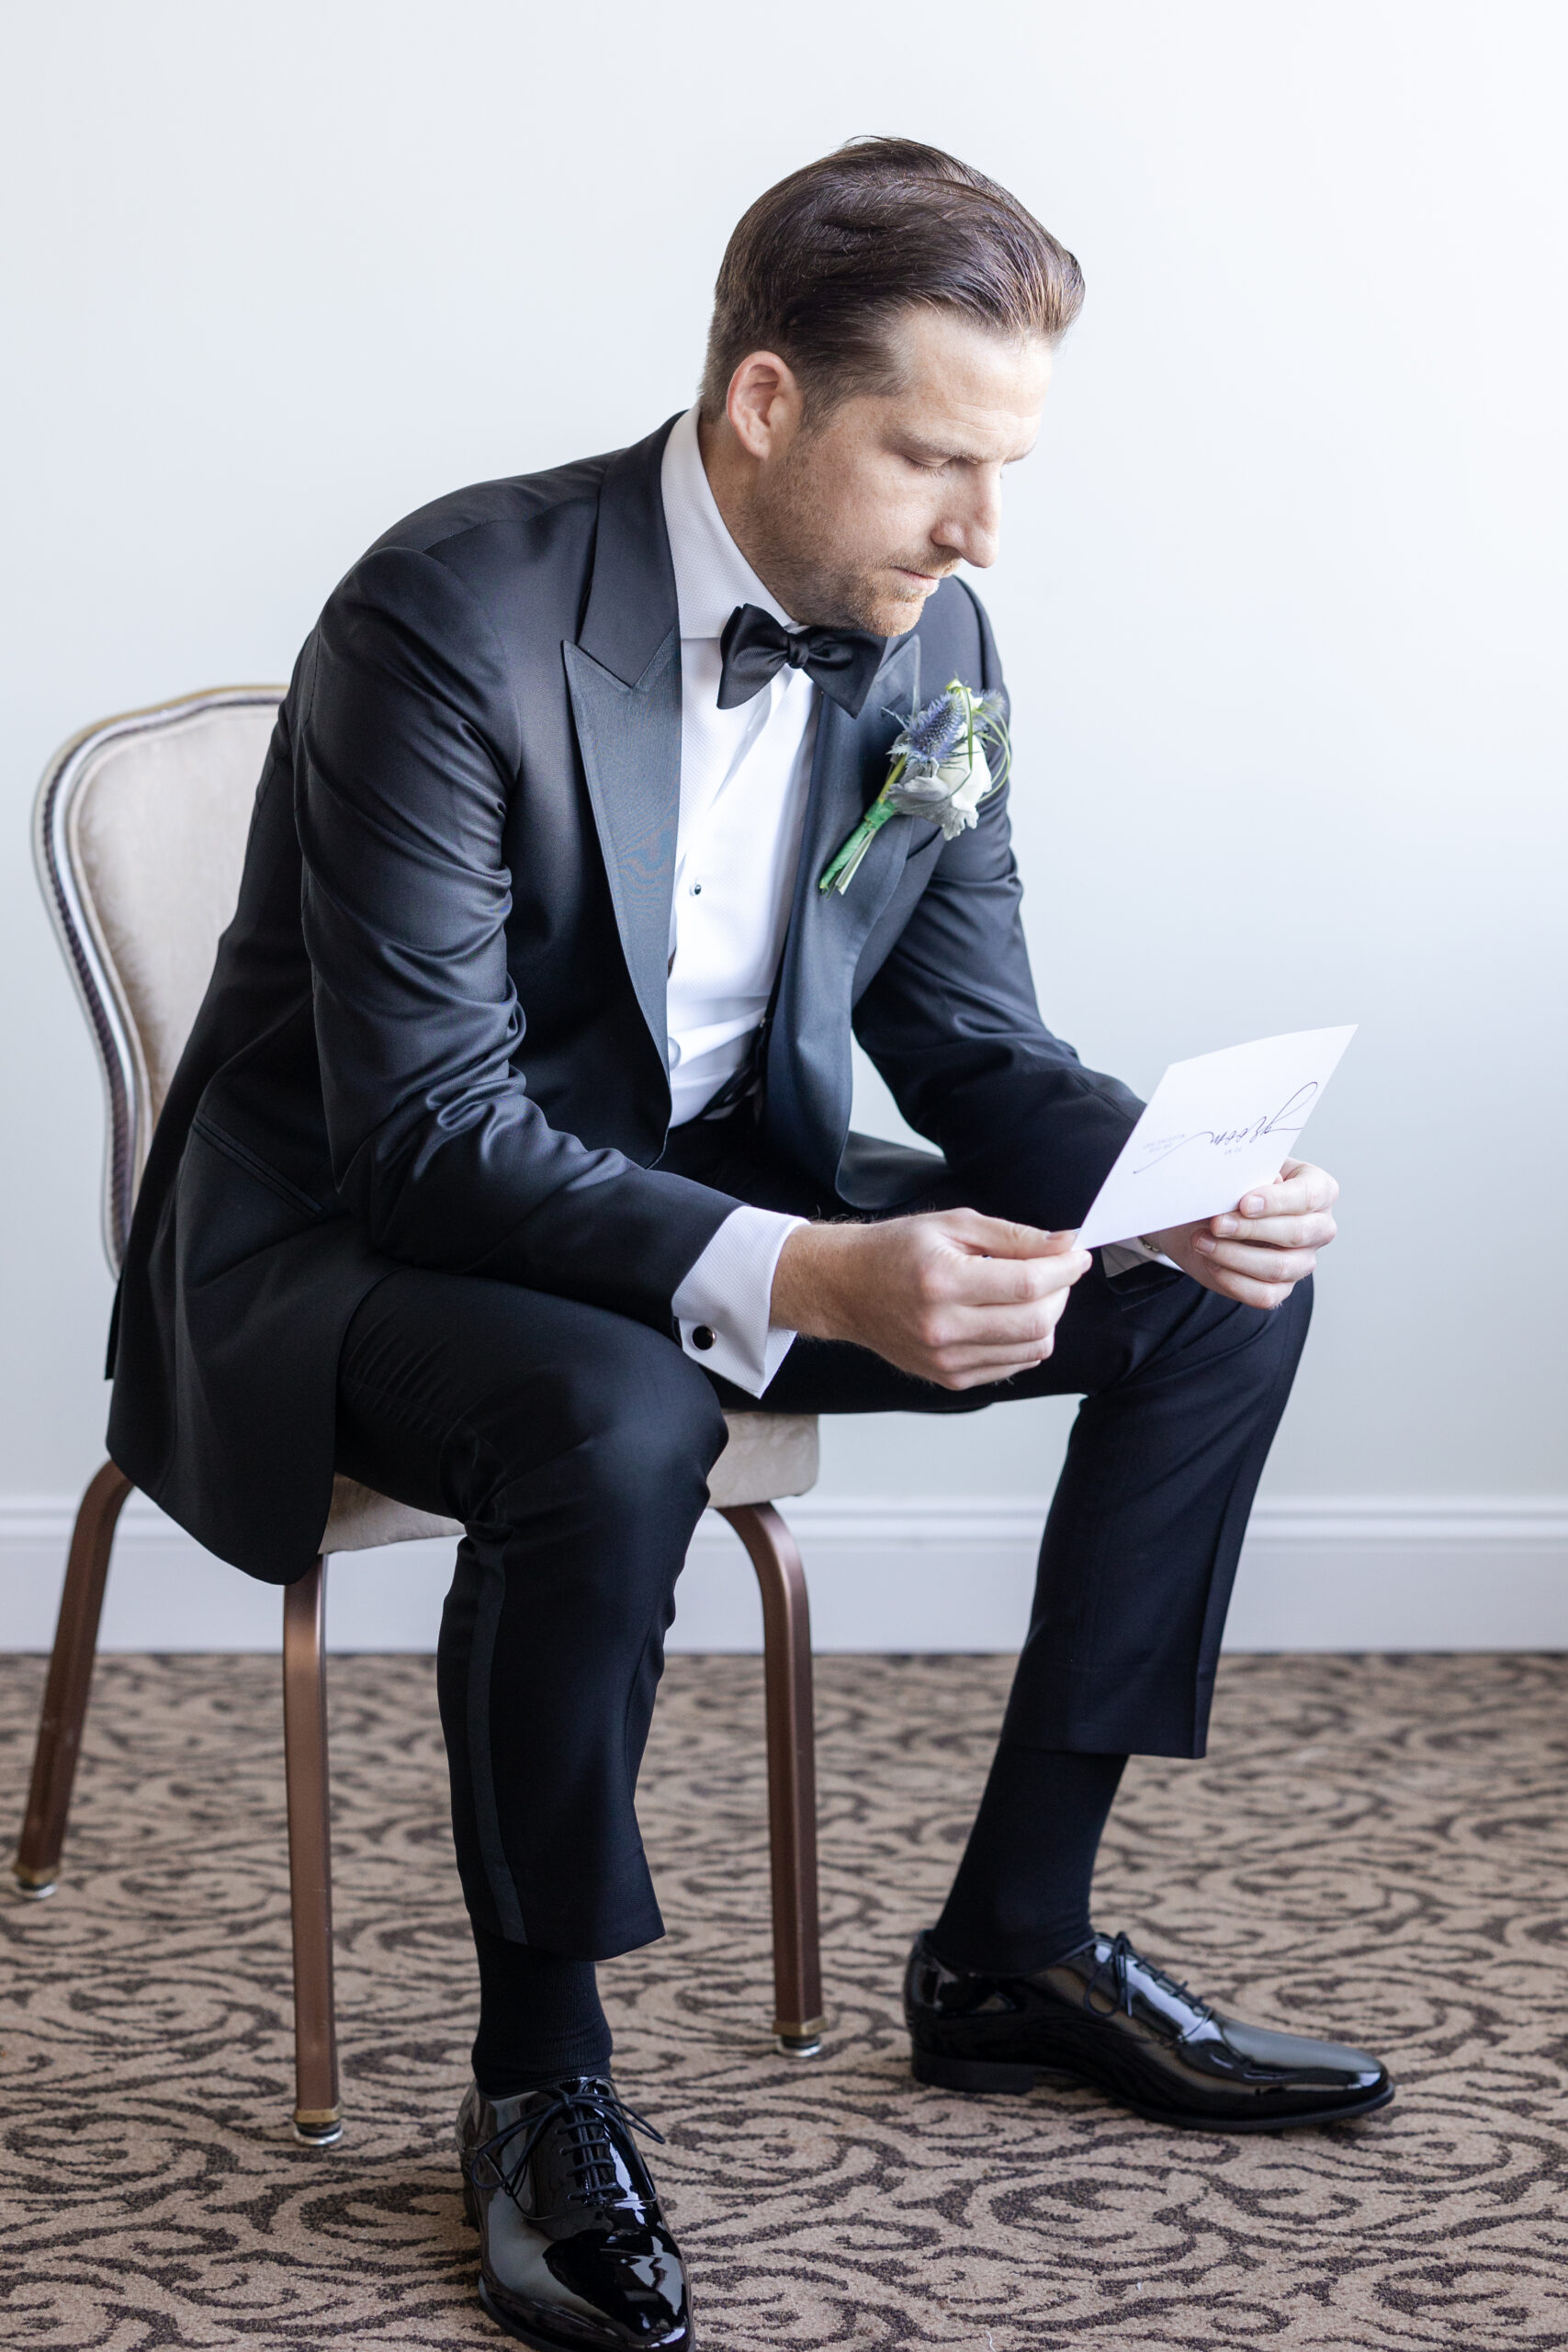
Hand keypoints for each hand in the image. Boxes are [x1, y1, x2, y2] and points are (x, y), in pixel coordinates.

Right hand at [771, 1210, 1091, 1390]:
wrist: (846, 1288)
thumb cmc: (895, 1250)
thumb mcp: (953, 1225)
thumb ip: (1013, 1236)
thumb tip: (1065, 1244)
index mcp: (942, 1282)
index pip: (1027, 1284)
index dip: (1065, 1269)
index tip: (1077, 1255)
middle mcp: (943, 1327)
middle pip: (1036, 1322)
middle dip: (1061, 1293)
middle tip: (1056, 1271)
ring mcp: (945, 1359)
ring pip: (1031, 1350)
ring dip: (1047, 1318)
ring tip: (1030, 1292)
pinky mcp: (949, 1378)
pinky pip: (1012, 1366)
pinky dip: (1024, 1340)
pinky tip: (1008, 1315)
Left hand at [1152, 1158, 1337, 1308]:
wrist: (1211, 1215)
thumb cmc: (1236, 1187)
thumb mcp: (1243, 1173)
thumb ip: (1250, 1176)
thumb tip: (1253, 1184)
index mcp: (1319, 1189)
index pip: (1309, 1196)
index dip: (1277, 1201)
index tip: (1244, 1203)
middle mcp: (1319, 1227)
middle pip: (1297, 1234)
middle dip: (1251, 1229)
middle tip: (1217, 1223)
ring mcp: (1303, 1261)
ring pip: (1278, 1267)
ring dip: (1234, 1255)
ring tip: (1202, 1241)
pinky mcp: (1282, 1288)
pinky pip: (1264, 1295)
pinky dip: (1232, 1279)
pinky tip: (1210, 1261)